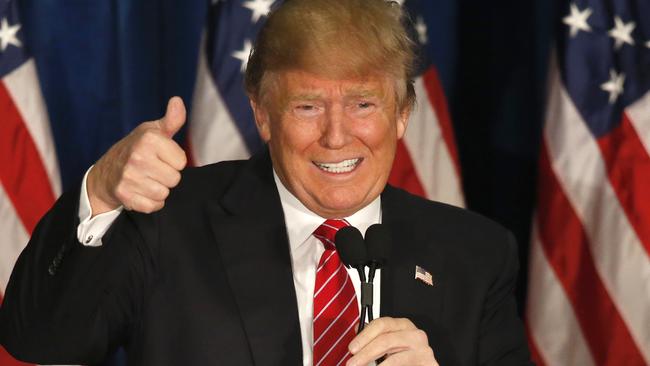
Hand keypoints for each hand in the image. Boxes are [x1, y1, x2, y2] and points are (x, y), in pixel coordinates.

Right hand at [87, 97, 187, 214]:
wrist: (106, 172)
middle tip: (153, 170)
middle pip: (174, 179)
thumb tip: (177, 101)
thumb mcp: (153, 131)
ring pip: (164, 193)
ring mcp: (129, 177)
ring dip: (159, 190)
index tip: (161, 157)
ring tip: (147, 180)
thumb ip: (171, 120)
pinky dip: (151, 202)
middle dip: (167, 176)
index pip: (182, 162)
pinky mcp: (124, 195)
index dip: (174, 161)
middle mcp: (137, 157)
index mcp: (149, 139)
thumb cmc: (136, 149)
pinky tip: (142, 191)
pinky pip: (153, 206)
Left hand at [347, 317, 437, 365]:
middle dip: (365, 354)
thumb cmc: (404, 356)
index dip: (364, 336)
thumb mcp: (389, 343)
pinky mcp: (429, 365)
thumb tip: (356, 330)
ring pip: (394, 360)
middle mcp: (416, 336)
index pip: (382, 324)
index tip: (352, 348)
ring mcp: (424, 351)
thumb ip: (374, 336)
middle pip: (386, 341)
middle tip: (352, 364)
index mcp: (404, 326)